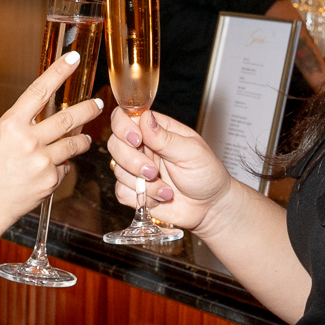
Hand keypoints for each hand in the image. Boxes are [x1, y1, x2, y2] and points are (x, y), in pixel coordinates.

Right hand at [0, 55, 101, 236]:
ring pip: (73, 143)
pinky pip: (64, 168)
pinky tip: (49, 171)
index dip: (58, 72)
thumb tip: (42, 120)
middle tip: (97, 103)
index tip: (73, 59)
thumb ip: (19, 128)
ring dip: (82, 139)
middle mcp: (28, 140)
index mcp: (10, 125)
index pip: (40, 90)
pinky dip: (61, 167)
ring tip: (85, 138)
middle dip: (87, 108)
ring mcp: (41, 161)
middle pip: (67, 117)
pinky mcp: (50, 180)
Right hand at [105, 110, 234, 233]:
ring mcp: (136, 169)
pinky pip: (121, 191)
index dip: (123, 126)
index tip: (136, 140)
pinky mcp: (134, 191)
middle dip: (131, 160)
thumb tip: (145, 118)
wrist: (210, 207)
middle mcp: (143, 147)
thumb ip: (166, 137)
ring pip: (117, 169)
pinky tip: (160, 197)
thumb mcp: (192, 152)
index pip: (125, 117)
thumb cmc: (206, 174)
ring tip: (166, 189)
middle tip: (154, 171)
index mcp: (156, 130)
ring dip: (142, 183)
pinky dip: (140, 197)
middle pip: (115, 144)